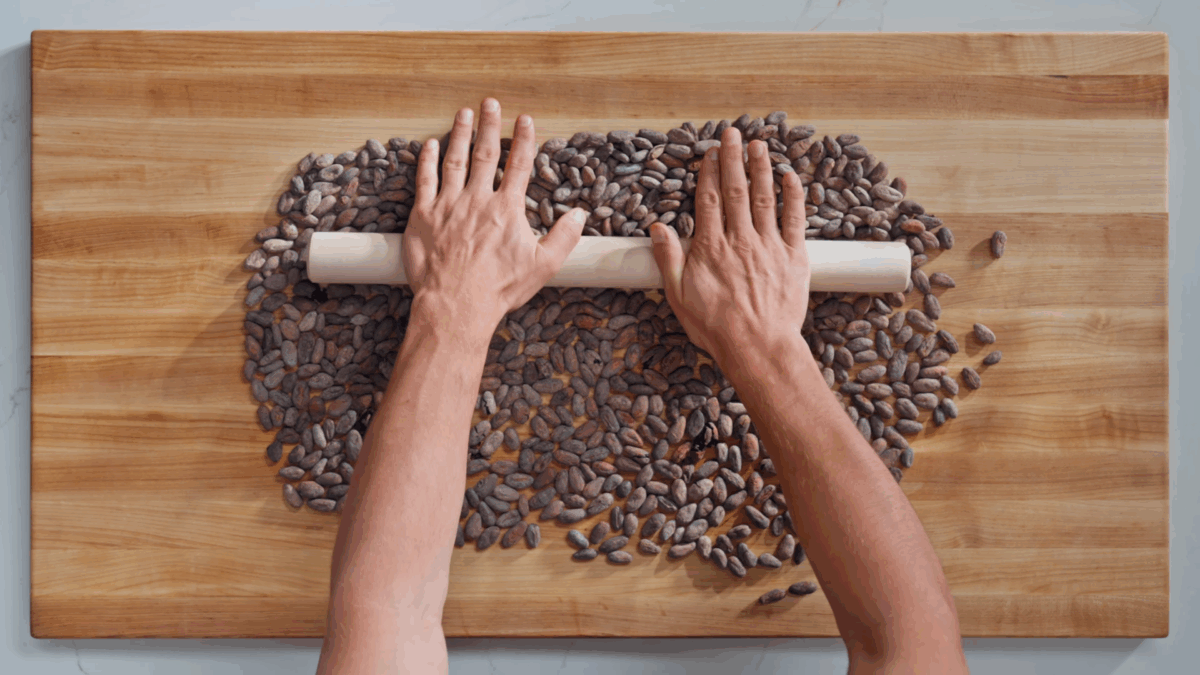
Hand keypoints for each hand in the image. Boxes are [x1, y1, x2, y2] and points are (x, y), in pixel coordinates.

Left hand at [403, 98, 585, 336]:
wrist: (457, 304)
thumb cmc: (498, 288)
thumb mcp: (543, 266)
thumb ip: (564, 238)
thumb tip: (580, 216)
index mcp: (506, 209)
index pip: (519, 164)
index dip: (523, 139)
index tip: (524, 118)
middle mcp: (477, 200)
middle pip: (485, 153)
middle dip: (489, 125)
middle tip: (490, 103)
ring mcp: (448, 205)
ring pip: (454, 160)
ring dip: (459, 134)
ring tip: (463, 114)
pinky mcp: (424, 216)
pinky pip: (425, 180)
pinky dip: (427, 160)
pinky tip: (431, 145)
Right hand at [650, 126, 811, 375]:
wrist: (757, 347)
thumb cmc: (716, 327)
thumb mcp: (678, 296)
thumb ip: (667, 259)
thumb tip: (656, 228)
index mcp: (710, 247)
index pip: (709, 199)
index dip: (709, 172)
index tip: (710, 153)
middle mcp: (739, 240)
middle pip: (735, 190)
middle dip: (733, 159)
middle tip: (733, 134)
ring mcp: (768, 246)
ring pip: (763, 198)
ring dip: (761, 169)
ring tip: (758, 145)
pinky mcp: (793, 257)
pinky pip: (795, 219)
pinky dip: (792, 196)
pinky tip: (790, 177)